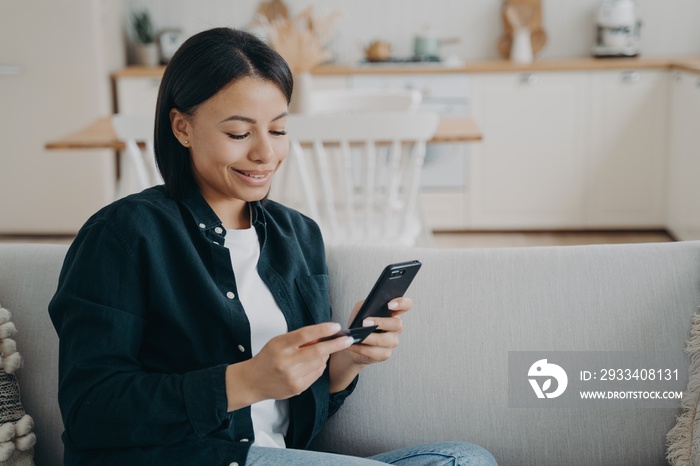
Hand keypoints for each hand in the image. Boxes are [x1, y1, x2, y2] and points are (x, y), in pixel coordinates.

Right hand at [226, 322, 352, 410]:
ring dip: (326, 355)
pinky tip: (313, 363)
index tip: (336, 326)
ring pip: (319, 363)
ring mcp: (293, 377)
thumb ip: (299, 338)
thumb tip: (322, 335)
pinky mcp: (298, 388)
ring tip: (321, 351)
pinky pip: (317, 374)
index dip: (322, 330)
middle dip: (336, 344)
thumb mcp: (279, 341)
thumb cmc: (267, 357)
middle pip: (317, 351)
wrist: (253, 381)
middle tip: (348, 339)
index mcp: (280, 346)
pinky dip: (319, 366)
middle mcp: (286, 362)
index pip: (305, 335)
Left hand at [344, 297, 412, 365]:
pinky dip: (361, 348)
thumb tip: (367, 308)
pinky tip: (353, 344)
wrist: (354, 342)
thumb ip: (365, 305)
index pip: (406, 305)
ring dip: (369, 338)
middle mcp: (396, 327)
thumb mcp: (360, 310)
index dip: (402, 303)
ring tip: (357, 336)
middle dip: (381, 323)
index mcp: (393, 313)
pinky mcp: (385, 354)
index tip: (389, 305)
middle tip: (365, 322)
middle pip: (397, 324)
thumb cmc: (359, 324)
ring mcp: (392, 341)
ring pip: (385, 340)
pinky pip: (375, 352)